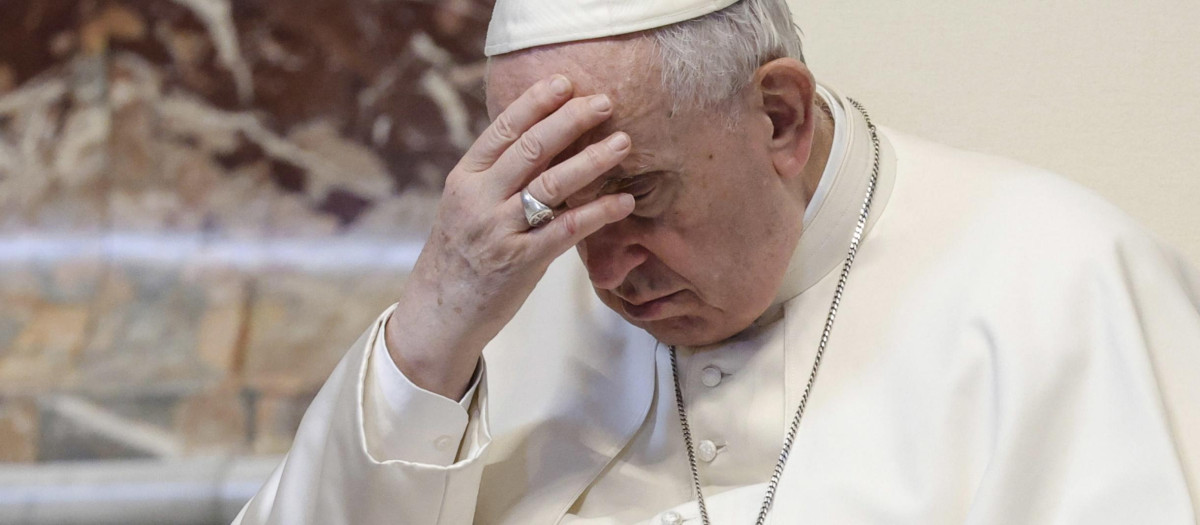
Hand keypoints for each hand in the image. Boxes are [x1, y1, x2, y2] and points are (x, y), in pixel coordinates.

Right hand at [385, 75, 634, 398]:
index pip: (503, 129)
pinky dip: (597, 213)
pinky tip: (624, 202)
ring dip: (592, 160)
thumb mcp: (466, 207)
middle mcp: (479, 199)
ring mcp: (499, 230)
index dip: (536, 102)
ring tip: (623, 143)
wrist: (438, 313)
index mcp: (465, 178)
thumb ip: (496, 177)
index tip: (565, 82)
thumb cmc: (460, 255)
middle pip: (531, 148)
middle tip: (605, 102)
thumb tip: (542, 140)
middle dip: (571, 120)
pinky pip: (565, 230)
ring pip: (552, 185)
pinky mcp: (520, 262)